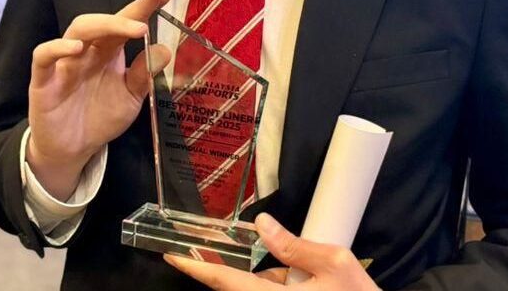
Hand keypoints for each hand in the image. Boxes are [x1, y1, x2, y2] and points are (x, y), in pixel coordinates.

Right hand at [26, 0, 171, 198]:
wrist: (72, 149)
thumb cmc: (100, 117)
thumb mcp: (130, 97)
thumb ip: (144, 75)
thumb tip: (165, 50)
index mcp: (109, 53)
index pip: (126, 23)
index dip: (143, 5)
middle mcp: (87, 51)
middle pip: (102, 23)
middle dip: (126, 12)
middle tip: (149, 11)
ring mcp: (64, 63)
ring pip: (76, 31)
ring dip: (102, 25)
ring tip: (129, 27)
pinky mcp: (43, 81)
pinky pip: (43, 56)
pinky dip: (57, 48)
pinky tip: (75, 48)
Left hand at [165, 213, 379, 290]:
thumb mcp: (335, 264)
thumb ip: (294, 245)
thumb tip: (262, 224)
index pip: (225, 283)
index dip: (196, 269)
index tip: (172, 256)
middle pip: (238, 287)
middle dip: (228, 266)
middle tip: (218, 241)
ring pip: (256, 290)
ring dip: (260, 274)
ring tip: (279, 256)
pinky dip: (274, 280)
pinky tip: (290, 267)